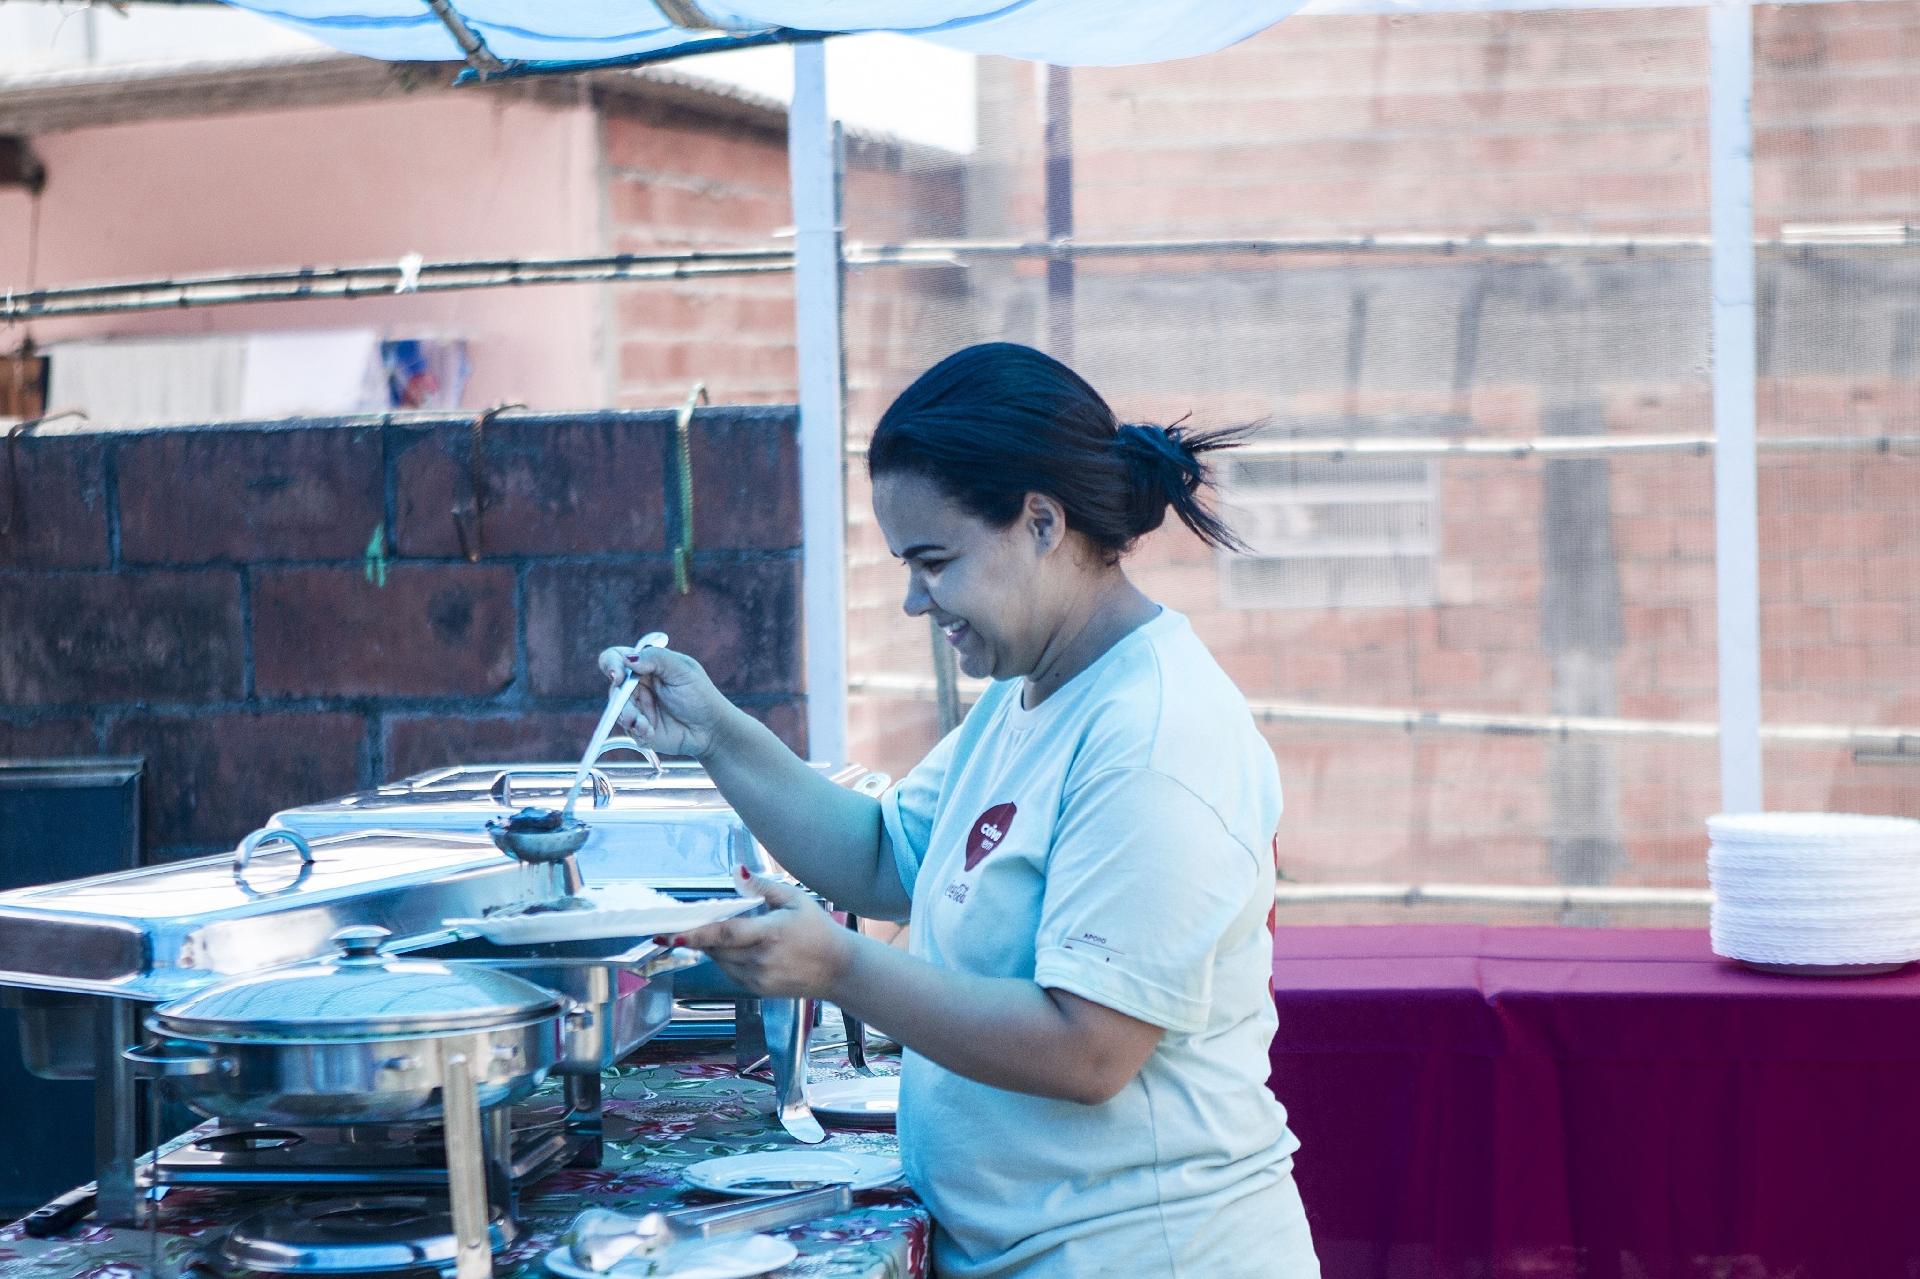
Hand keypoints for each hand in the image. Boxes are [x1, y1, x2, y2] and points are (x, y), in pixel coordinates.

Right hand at [594, 642, 736, 759]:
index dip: (611, 664)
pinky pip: (628, 729)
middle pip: (614, 687)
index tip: (618, 676)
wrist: (711, 729)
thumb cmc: (700, 695)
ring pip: (617, 710)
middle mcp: (637, 686)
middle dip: (620, 699)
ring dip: (628, 717)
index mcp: (646, 666)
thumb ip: (656, 659)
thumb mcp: (683, 670)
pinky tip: (649, 732)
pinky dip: (637, 730)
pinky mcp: (639, 729)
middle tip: (631, 711)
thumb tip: (628, 659)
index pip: (616, 658)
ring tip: (643, 725)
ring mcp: (637, 708)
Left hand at [663, 871, 856, 999]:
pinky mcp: (757, 990)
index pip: (725, 934)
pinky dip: (725, 958)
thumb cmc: (818, 930)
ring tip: (714, 931)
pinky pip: (730, 972)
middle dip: (697, 936)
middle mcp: (760, 959)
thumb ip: (763, 886)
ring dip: (712, 946)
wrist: (838, 969)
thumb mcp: (795, 899)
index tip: (672, 934)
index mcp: (770, 933)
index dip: (696, 934)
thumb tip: (736, 872)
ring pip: (720, 961)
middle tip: (679, 924)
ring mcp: (758, 978)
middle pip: (716, 948)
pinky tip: (736, 947)